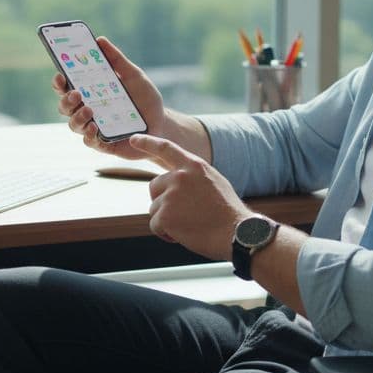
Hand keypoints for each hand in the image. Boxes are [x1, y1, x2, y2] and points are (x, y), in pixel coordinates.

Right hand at [54, 37, 165, 160]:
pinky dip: (89, 135)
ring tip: (88, 109)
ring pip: (73, 125)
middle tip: (76, 93)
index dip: (59, 82)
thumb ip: (117, 60)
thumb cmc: (145, 99)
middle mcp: (88, 110)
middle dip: (66, 100)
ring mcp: (94, 128)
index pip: (67, 87)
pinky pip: (89, 142)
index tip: (60, 74)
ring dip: (77, 117)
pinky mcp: (104, 144)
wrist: (162, 123)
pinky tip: (94, 127)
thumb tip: (100, 40)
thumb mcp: (134, 76)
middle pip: (65, 106)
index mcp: (90, 93)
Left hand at [129, 133, 248, 262]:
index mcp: (194, 166)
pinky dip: (166, 234)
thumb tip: (175, 179)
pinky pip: (155, 225)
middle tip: (185, 214)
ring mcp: (171, 195)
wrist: (238, 233)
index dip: (148, 143)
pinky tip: (185, 234)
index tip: (134, 139)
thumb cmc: (228, 213)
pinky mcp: (165, 215)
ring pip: (154, 208)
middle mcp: (180, 176)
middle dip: (163, 201)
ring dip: (167, 220)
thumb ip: (193, 177)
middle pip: (154, 187)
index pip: (166, 148)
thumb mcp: (214, 182)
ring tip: (190, 224)